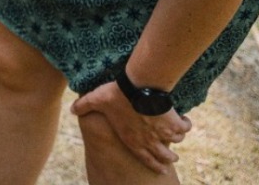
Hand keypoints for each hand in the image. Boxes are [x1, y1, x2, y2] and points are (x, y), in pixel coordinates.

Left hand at [71, 81, 191, 173]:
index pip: (145, 159)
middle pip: (165, 157)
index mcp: (132, 139)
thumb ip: (84, 106)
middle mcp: (149, 140)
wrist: (138, 88)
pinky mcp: (174, 122)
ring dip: (176, 140)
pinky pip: (185, 128)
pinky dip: (186, 125)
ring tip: (177, 135)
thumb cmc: (116, 95)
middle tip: (172, 157)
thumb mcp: (96, 100)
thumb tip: (72, 109)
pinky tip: (185, 121)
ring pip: (176, 142)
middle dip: (168, 158)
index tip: (161, 169)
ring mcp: (163, 133)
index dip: (154, 165)